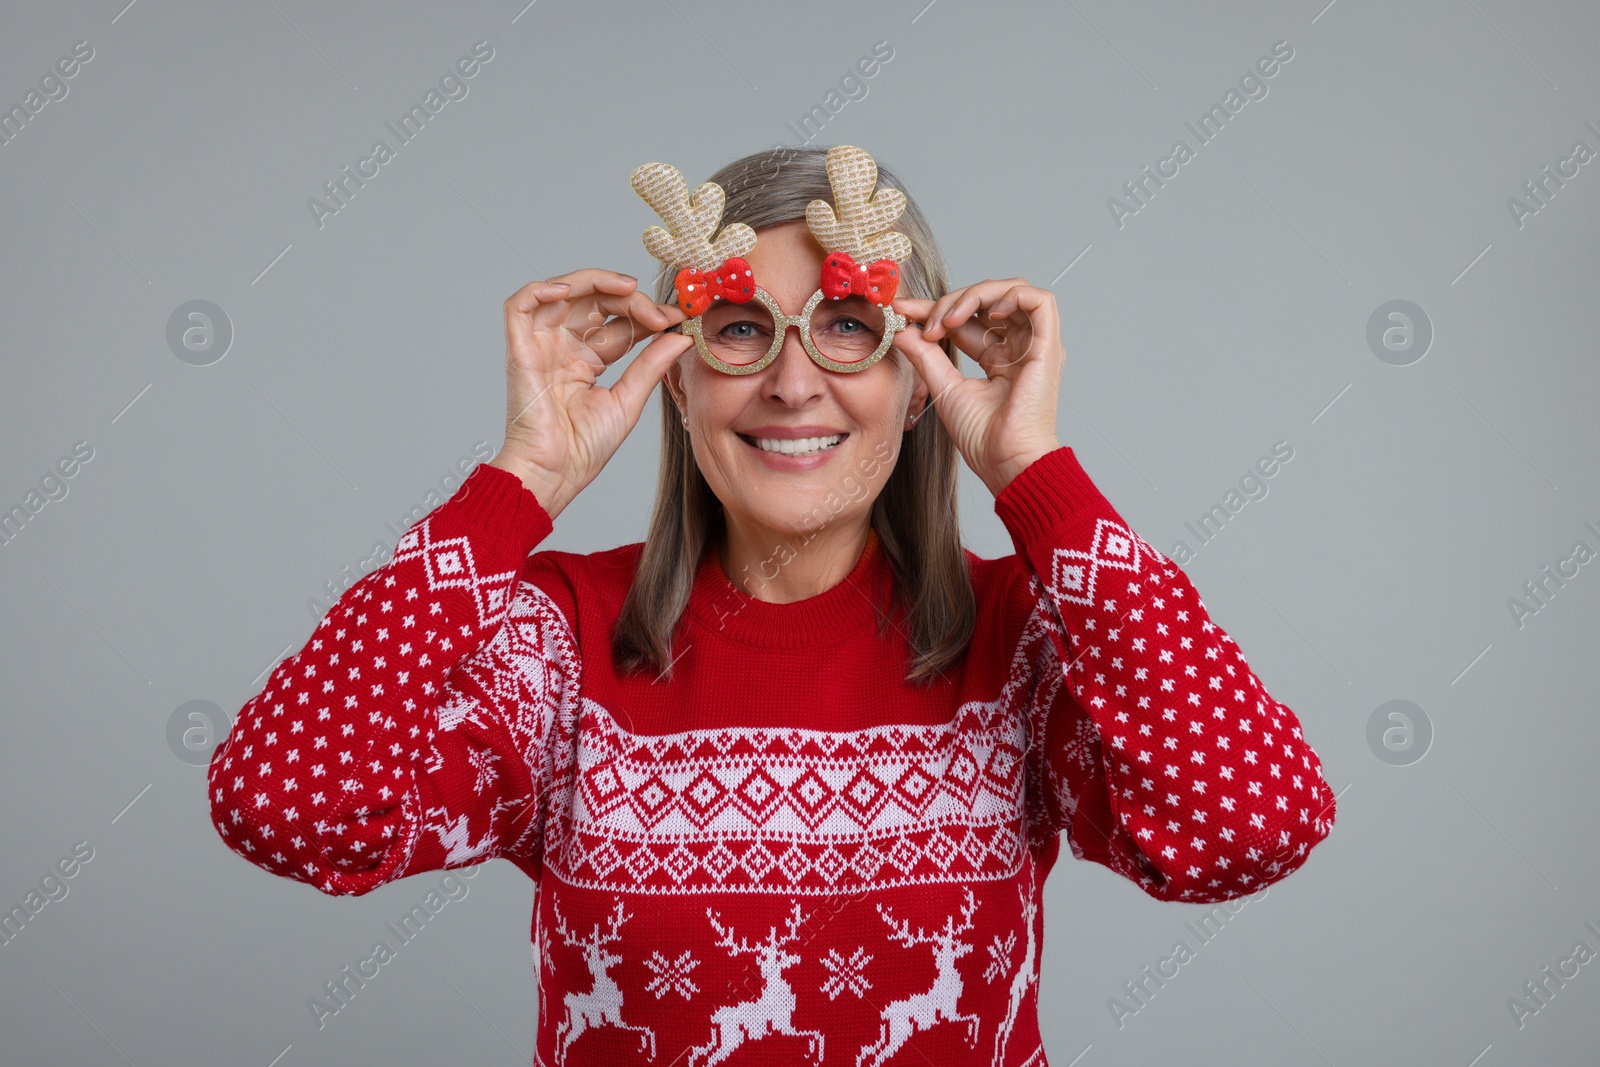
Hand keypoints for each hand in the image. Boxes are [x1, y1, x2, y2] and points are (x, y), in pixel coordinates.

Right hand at [490, 269, 691, 519]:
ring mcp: (540, 346)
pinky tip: (571, 289)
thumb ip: (651, 364)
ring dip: (595, 281)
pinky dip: (541, 288)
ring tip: (629, 289)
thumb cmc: (585, 448)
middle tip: (661, 312)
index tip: (678, 318)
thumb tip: (681, 336)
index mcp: (586, 360)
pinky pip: (519, 305)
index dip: (646, 312)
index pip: (616, 321)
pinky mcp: (519, 349)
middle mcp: (562, 347)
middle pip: (593, 300)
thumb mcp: (629, 399)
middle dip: (630, 299)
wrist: (557, 472)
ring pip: (561, 291)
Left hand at [891, 278, 1063, 495]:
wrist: (1004, 460)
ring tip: (948, 320)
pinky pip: (1040, 300)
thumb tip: (902, 330)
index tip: (902, 311)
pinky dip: (1010, 296)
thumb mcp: (944, 387)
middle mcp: (1017, 348)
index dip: (933, 309)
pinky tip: (986, 314)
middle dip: (949, 302)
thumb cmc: (982, 438)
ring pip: (1011, 291)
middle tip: (925, 325)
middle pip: (985, 301)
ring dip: (974, 296)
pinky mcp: (1048, 346)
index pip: (965, 320)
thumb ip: (925, 356)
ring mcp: (1034, 345)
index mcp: (997, 359)